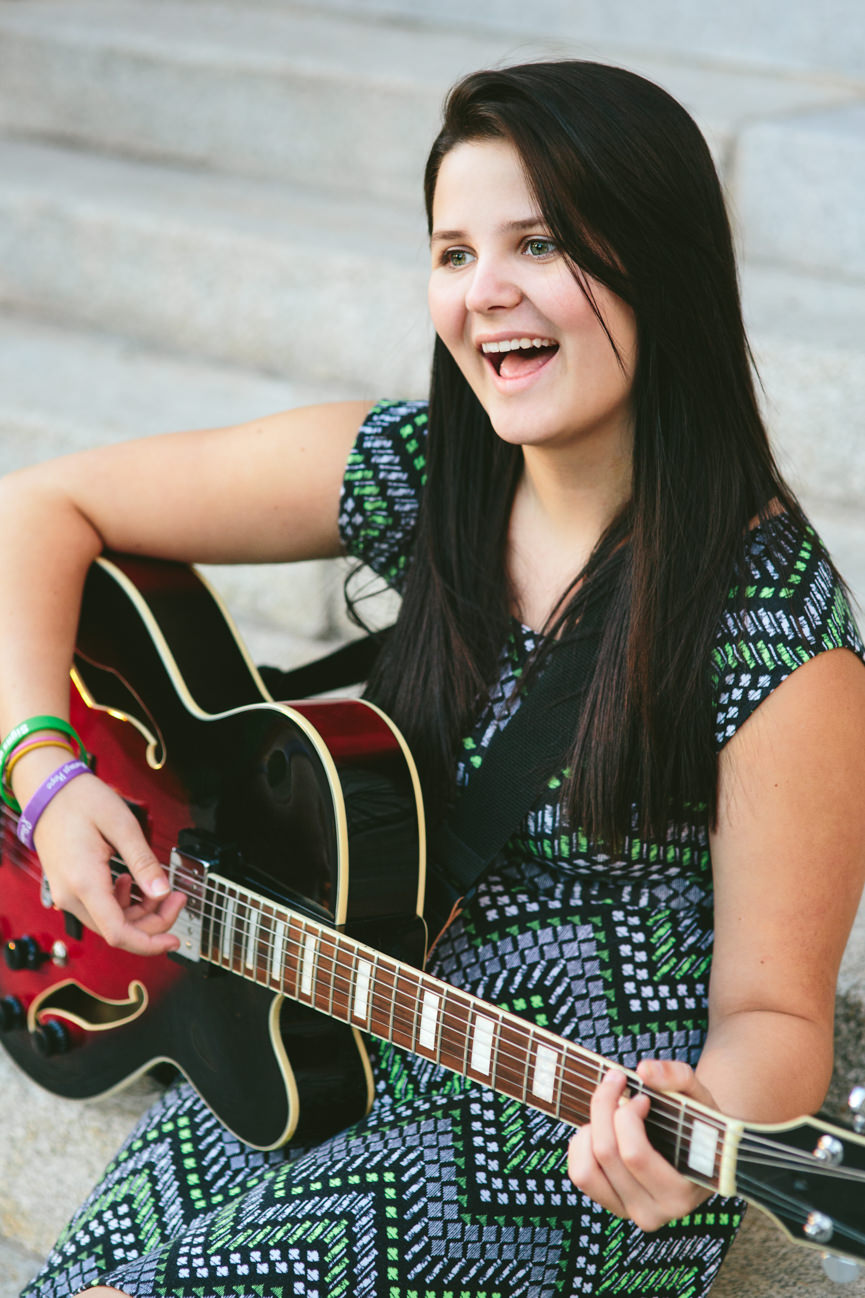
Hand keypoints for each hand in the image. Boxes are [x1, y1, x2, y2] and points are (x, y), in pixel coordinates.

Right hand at [16, 752, 185, 955]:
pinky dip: (122, 904)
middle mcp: (71, 896)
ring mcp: (66, 894)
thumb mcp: (122, 825)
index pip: (118, 933)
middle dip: (153, 920)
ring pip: (110, 922)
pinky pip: (99, 909)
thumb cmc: (82, 801)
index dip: (149, 943)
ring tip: (160, 887)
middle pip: (118, 931)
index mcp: (85, 882)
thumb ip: (143, 862)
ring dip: (139, 912)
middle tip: (177, 896)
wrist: (48, 791)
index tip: (174, 940)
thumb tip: (162, 892)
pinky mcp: (69, 889)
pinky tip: (130, 881)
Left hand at [567, 1060, 714, 1230]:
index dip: (627, 1116)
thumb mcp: (699, 1097)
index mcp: (680, 1193)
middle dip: (605, 1106)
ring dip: (591, 1129)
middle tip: (617, 1083)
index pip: (635, 1155)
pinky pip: (580, 1174)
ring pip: (586, 1170)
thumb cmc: (700, 1125)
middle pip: (607, 1153)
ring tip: (609, 1112)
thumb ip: (679, 1077)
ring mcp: (629, 1212)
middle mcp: (653, 1213)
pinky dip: (582, 1144)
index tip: (641, 1097)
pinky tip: (602, 1129)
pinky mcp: (612, 1206)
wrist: (703, 1153)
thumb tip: (644, 1070)